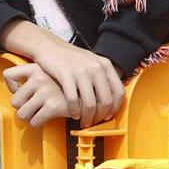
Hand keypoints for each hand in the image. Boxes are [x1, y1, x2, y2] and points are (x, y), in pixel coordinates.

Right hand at [3, 35, 123, 125]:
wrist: (49, 46)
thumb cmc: (70, 58)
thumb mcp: (91, 62)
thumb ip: (102, 77)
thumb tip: (111, 99)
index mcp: (105, 65)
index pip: (119, 92)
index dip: (115, 108)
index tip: (108, 116)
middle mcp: (96, 67)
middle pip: (105, 101)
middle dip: (100, 116)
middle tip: (94, 122)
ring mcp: (81, 71)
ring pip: (90, 103)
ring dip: (87, 117)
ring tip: (83, 122)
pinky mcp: (65, 75)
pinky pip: (73, 100)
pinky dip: (74, 111)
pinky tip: (73, 114)